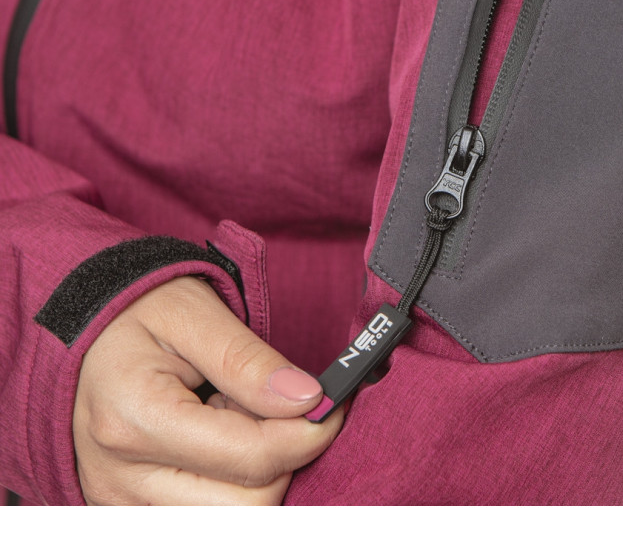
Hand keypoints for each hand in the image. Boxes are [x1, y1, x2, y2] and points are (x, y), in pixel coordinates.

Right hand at [73, 276, 342, 504]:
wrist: (86, 332)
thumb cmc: (138, 313)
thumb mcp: (195, 314)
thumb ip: (249, 361)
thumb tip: (307, 400)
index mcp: (134, 420)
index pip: (252, 458)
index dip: (308, 433)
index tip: (328, 404)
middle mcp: (120, 477)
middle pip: (248, 505)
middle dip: (282, 457)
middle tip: (267, 405)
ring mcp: (121, 504)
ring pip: (232, 520)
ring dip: (254, 473)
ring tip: (231, 418)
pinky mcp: (129, 513)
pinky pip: (206, 517)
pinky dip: (230, 486)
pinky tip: (216, 443)